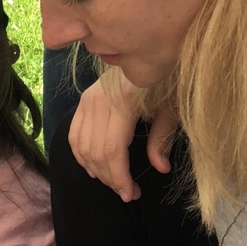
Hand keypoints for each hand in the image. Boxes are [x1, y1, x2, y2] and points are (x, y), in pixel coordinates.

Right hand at [68, 73, 175, 202]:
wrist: (152, 51)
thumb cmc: (168, 81)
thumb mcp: (172, 109)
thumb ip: (162, 139)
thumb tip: (161, 168)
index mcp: (123, 101)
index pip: (112, 150)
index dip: (119, 177)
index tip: (131, 194)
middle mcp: (99, 100)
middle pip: (96, 152)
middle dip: (110, 178)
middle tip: (127, 193)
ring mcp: (87, 99)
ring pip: (82, 148)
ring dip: (96, 171)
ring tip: (114, 182)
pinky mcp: (83, 100)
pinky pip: (74, 136)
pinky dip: (81, 156)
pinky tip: (96, 168)